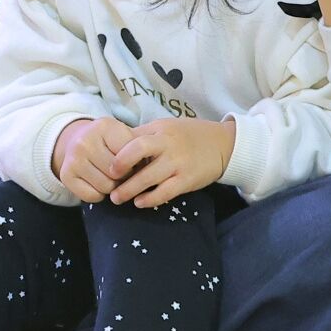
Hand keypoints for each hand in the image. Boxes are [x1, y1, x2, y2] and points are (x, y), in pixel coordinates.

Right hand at [50, 117, 137, 203]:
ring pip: (106, 187)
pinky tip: (97, 184)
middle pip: (118, 173)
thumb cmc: (108, 141)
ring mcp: (73, 158)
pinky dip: (99, 195)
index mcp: (105, 126)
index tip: (134, 162)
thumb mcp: (124, 136)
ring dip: (113, 188)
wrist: (76, 140)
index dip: (136, 163)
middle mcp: (85, 140)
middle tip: (122, 173)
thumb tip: (148, 173)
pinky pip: (92, 196)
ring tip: (111, 178)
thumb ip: (138, 150)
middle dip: (125, 177)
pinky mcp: (65, 174)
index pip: (131, 154)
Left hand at [108, 116, 234, 208]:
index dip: (118, 153)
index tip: (107, 165)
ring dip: (130, 190)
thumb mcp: (166, 127)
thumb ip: (144, 135)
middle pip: (138, 153)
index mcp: (160, 129)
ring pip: (149, 177)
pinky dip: (150, 199)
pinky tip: (139, 203)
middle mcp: (168, 144)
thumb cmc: (188, 135)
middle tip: (108, 182)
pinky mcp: (187, 180)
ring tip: (117, 198)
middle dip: (120, 169)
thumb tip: (115, 145)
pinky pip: (165, 192)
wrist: (222, 145)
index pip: (133, 138)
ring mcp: (178, 163)